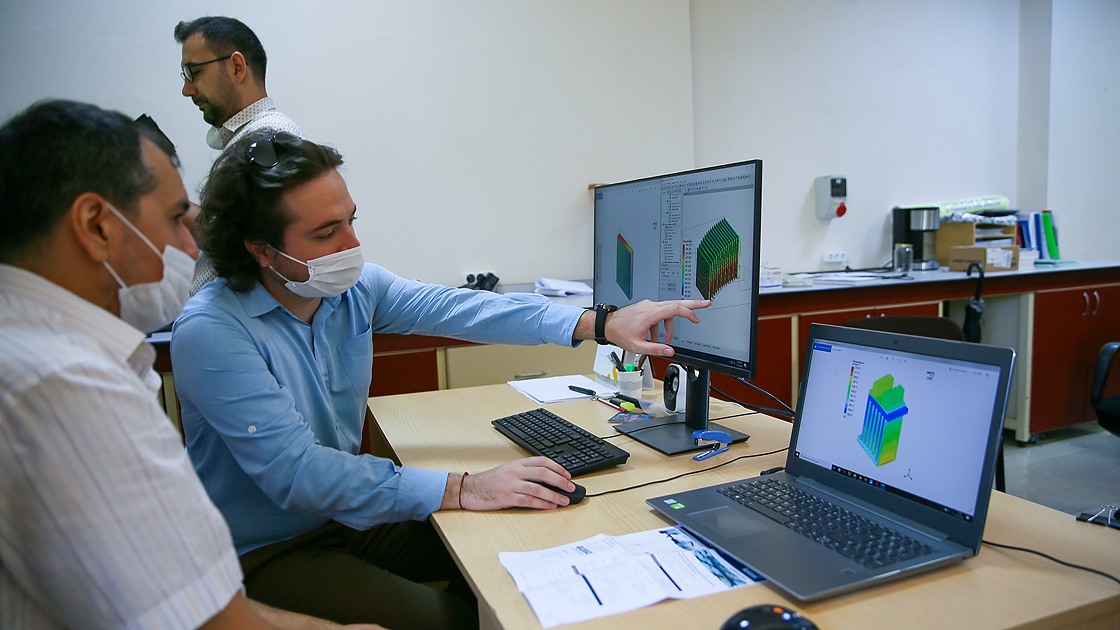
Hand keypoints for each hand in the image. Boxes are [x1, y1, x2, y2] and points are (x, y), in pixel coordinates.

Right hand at [451, 457, 573, 509]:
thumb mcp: (508, 470)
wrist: (470, 489)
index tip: (568, 475)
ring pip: (538, 488)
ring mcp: (511, 484)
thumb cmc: (490, 481)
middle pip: (543, 473)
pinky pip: (529, 500)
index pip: (542, 461)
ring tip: (564, 500)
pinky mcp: (507, 497)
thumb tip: (548, 480)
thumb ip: (525, 472)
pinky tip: (550, 506)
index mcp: (517, 463)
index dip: (557, 467)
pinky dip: (542, 503)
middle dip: (560, 481)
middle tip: (571, 488)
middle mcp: (515, 471)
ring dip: (554, 495)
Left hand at [601, 299, 709, 355]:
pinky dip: (660, 325)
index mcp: (651, 313)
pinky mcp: (645, 308)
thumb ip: (655, 349)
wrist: (606, 325)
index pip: (675, 309)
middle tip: (706, 303)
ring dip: (669, 326)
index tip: (696, 319)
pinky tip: (653, 336)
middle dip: (692, 305)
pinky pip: (658, 314)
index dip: (688, 313)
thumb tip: (670, 351)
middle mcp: (650, 306)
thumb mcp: (638, 345)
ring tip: (664, 340)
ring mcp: (647, 306)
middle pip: (676, 303)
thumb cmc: (619, 333)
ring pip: (667, 311)